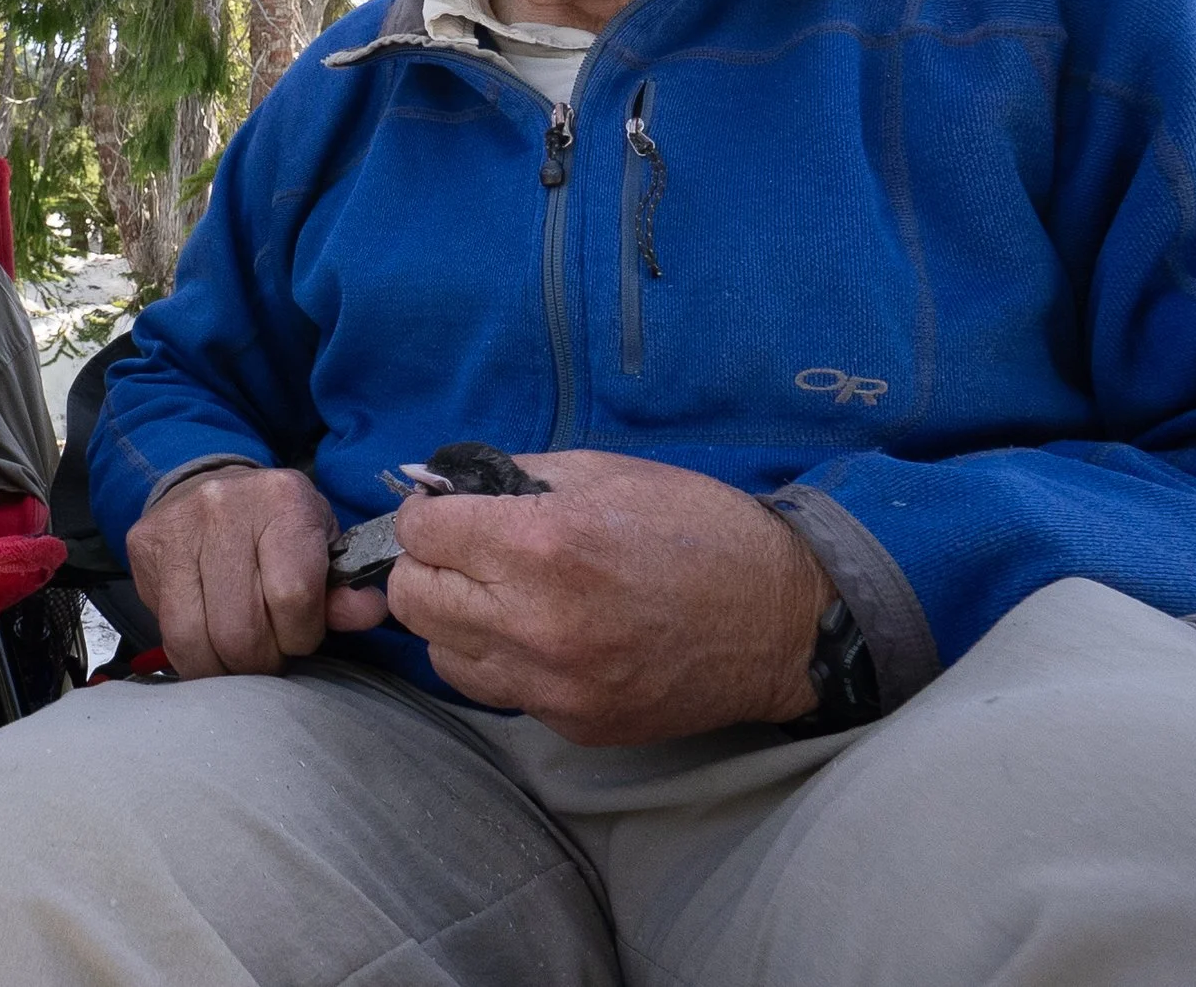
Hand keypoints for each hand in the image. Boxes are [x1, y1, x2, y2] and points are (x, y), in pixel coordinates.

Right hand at [125, 466, 388, 677]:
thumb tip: (369, 612)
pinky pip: (167, 633)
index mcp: (283, 501)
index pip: (293, 596)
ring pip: (196, 639)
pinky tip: (210, 648)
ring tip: (239, 658)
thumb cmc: (274, 525)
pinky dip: (193, 657)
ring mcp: (178, 526)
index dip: (301, 635)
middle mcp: (224, 507)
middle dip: (263, 659)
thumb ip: (344, 587)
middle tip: (270, 653)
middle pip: (242, 628)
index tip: (301, 636)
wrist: (207, 484)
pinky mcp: (144, 547)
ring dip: (224, 668)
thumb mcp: (320, 544)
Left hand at [374, 450, 833, 744]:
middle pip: (414, 597)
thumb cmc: (697, 529)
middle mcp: (534, 621)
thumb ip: (512, 478)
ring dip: (455, 617)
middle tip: (467, 552)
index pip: (420, 533)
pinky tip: (535, 635)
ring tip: (499, 596)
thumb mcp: (604, 471)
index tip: (451, 513)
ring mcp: (551, 684)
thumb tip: (443, 487)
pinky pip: (493, 688)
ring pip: (439, 652)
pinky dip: (497, 659)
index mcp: (540, 545)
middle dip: (430, 565)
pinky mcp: (570, 723)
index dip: (430, 514)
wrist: (782, 620)